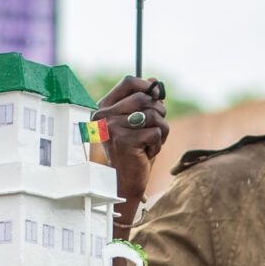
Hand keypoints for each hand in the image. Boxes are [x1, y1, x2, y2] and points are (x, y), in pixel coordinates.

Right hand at [93, 76, 168, 230]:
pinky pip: (156, 132)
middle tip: (155, 129)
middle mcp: (104, 116)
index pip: (128, 81)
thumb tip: (156, 82)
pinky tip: (146, 153)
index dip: (147, 85)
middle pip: (144, 98)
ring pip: (153, 114)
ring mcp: (113, 128)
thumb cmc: (132, 153)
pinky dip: (158, 144)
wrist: (123, 183)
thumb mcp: (137, 123)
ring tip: (150, 143)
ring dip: (161, 130)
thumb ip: (144, 102)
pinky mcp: (125, 140)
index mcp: (103, 108)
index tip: (156, 95)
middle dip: (159, 112)